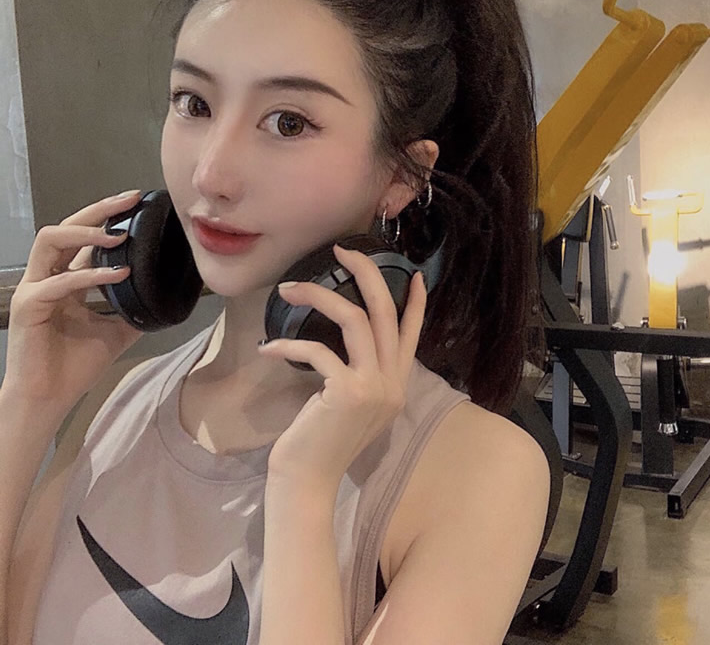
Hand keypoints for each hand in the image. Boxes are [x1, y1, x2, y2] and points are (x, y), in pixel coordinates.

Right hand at [4, 190, 144, 416]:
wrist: (50, 398)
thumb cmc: (75, 366)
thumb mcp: (118, 330)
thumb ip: (135, 308)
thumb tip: (168, 297)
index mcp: (66, 280)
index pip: (83, 237)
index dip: (107, 217)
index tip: (136, 204)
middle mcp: (47, 278)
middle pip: (65, 227)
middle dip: (97, 210)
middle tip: (128, 200)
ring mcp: (35, 289)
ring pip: (50, 240)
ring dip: (86, 232)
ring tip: (119, 235)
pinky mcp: (29, 306)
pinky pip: (60, 282)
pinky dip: (91, 275)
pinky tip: (119, 274)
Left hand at [258, 243, 427, 491]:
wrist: (308, 483)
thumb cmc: (322, 442)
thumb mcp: (352, 404)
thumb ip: (361, 374)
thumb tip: (349, 338)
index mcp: (396, 384)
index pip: (411, 333)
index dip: (415, 302)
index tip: (414, 274)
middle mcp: (392, 382)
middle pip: (385, 311)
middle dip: (366, 273)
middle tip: (342, 250)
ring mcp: (374, 387)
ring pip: (355, 319)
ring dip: (319, 296)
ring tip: (288, 288)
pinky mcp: (346, 392)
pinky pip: (318, 350)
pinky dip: (289, 345)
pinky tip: (269, 348)